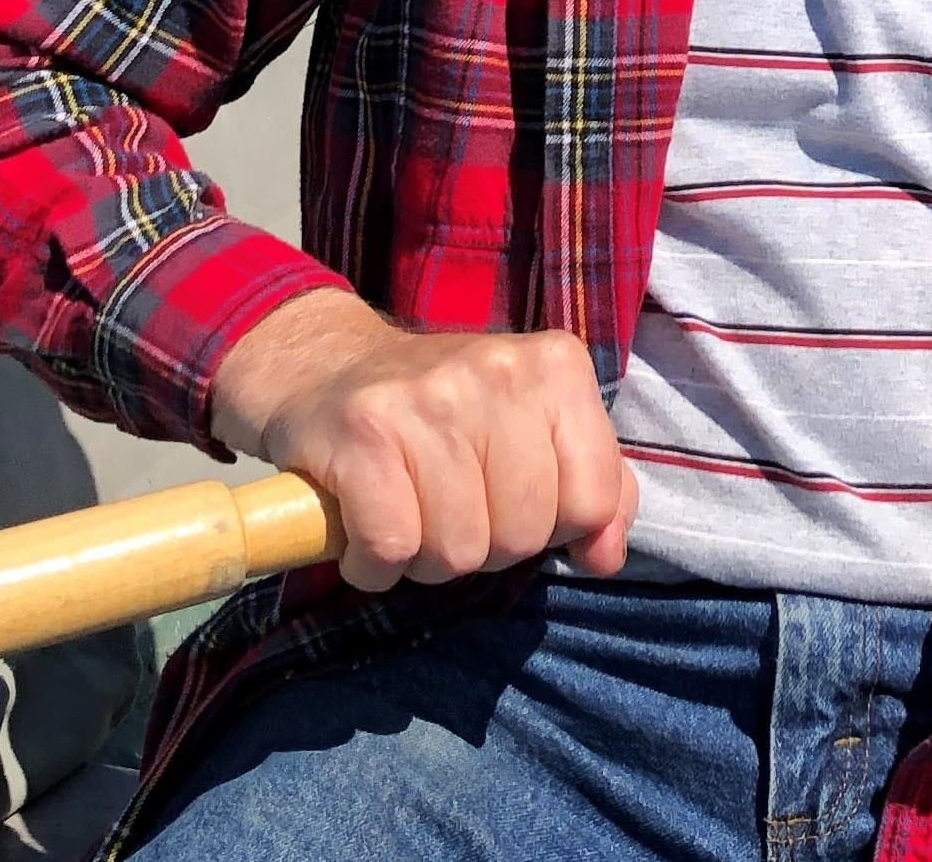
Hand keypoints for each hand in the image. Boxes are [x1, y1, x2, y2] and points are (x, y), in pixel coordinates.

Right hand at [209, 288, 637, 594]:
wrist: (328, 368)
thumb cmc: (445, 415)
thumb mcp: (534, 430)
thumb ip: (590, 488)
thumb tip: (603, 558)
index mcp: (555, 366)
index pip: (591, 498)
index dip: (553, 528)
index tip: (512, 504)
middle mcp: (498, 370)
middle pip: (522, 534)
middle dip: (485, 547)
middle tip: (449, 510)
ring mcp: (429, 397)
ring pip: (457, 550)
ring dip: (426, 560)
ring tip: (407, 516)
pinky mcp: (364, 431)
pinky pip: (391, 549)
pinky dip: (374, 565)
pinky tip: (365, 532)